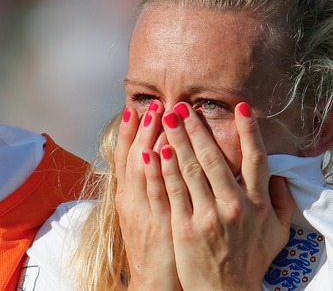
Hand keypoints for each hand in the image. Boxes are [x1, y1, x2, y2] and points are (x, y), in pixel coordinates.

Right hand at [114, 101, 180, 289]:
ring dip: (148, 139)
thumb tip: (163, 159)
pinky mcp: (157, 225)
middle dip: (141, 128)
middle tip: (151, 102)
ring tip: (156, 114)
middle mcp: (131, 200)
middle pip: (132, 156)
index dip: (130, 132)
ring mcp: (142, 212)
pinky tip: (158, 151)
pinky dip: (154, 171)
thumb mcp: (150, 213)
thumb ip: (156, 186)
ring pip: (141, 169)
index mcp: (130, 197)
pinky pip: (155, 194)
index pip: (127, 157)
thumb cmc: (158, 246)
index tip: (137, 107)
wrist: (155, 282)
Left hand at [160, 102, 295, 289]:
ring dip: (178, 140)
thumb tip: (281, 175)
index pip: (256, 159)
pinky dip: (165, 168)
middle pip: (215, 158)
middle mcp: (235, 206)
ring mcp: (208, 216)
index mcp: (259, 204)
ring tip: (167, 117)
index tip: (242, 107)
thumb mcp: (279, 233)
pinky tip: (156, 149)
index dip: (249, 131)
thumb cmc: (252, 261)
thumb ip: (283, 202)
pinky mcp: (185, 227)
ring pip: (192, 169)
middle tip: (185, 105)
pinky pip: (174, 191)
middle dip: (198, 128)